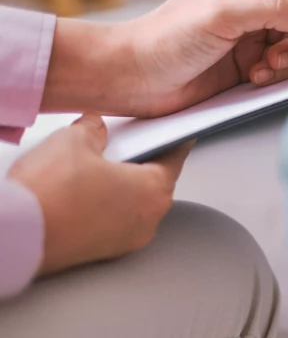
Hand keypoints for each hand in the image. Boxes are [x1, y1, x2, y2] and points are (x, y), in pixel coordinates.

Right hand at [7, 115, 190, 275]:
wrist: (16, 236)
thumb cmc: (50, 194)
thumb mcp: (73, 141)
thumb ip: (92, 130)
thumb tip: (94, 128)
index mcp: (154, 190)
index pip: (175, 157)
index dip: (173, 140)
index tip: (176, 133)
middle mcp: (148, 219)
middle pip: (154, 183)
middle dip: (141, 164)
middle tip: (127, 147)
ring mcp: (127, 240)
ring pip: (134, 205)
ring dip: (122, 187)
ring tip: (97, 170)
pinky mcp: (104, 253)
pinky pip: (115, 222)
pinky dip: (106, 207)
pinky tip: (84, 194)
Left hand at [44, 0, 287, 116]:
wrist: (134, 79)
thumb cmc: (166, 38)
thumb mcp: (222, 15)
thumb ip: (274, 9)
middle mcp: (255, 1)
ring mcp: (256, 33)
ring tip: (267, 66)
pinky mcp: (253, 62)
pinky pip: (287, 66)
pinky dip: (279, 74)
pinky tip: (254, 77)